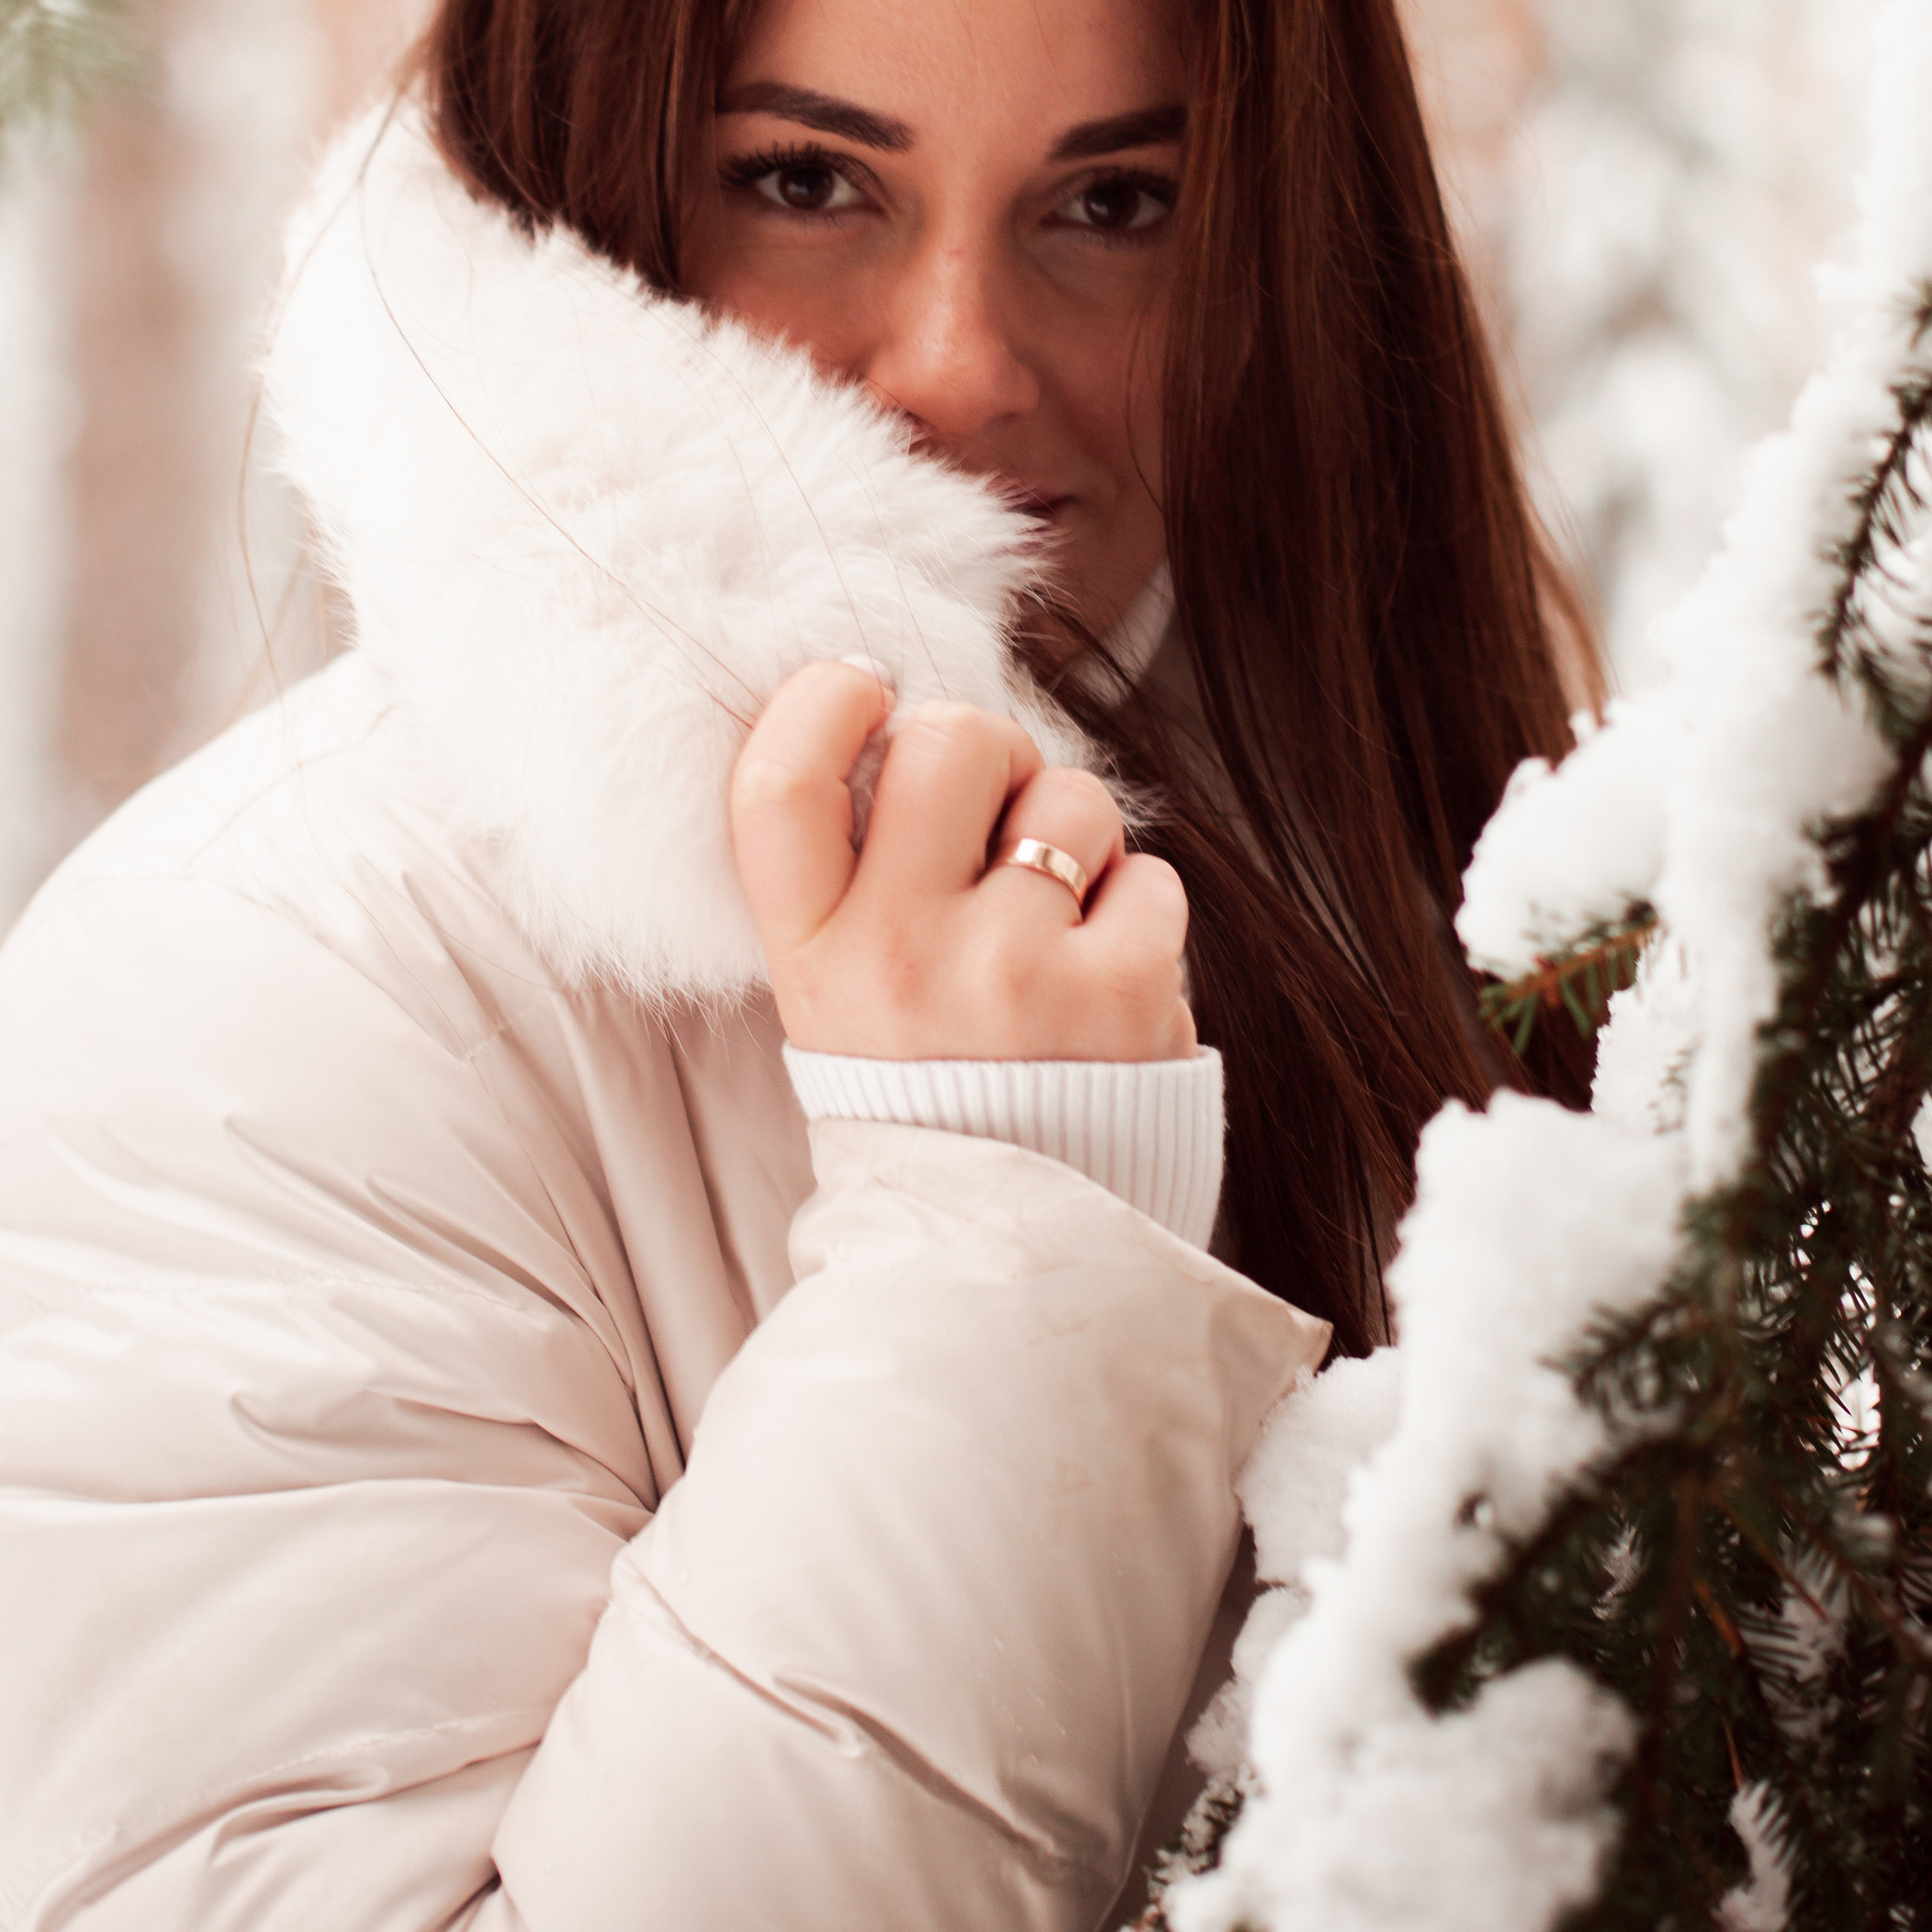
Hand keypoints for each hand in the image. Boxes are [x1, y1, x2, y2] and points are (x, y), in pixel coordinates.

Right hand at [729, 660, 1195, 1064]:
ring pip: (1069, 797)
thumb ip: (849, 866)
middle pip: (946, 741)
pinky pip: (1151, 876)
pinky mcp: (1121, 997)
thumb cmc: (922, 1077)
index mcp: (809, 955)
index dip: (822, 699)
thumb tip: (896, 713)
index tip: (864, 688)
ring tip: (1051, 919)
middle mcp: (899, 960)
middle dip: (989, 750)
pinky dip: (1139, 910)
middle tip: (992, 811)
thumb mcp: (833, 987)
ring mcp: (1014, 975)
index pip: (781, 782)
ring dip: (1074, 837)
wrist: (1002, 1244)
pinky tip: (1103, 974)